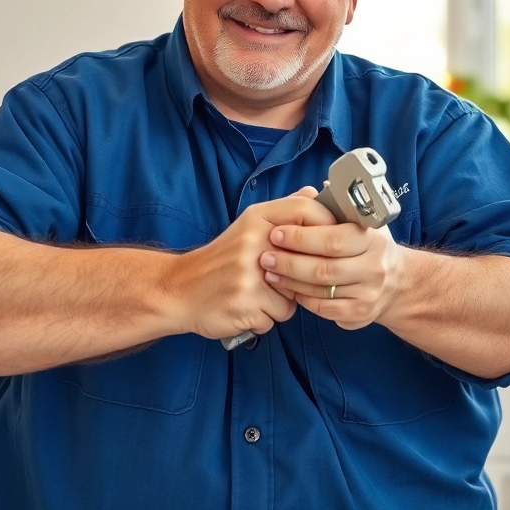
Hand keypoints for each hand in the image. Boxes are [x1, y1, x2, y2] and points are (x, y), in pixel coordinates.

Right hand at [166, 188, 334, 340]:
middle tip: (285, 280)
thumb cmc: (220, 261)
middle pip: (309, 261)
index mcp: (256, 219)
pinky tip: (247, 308)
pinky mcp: (244, 305)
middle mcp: (253, 243)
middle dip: (304, 276)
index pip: (307, 211)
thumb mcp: (248, 226)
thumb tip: (313, 191)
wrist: (178, 289)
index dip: (328, 227)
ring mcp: (248, 276)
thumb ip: (284, 210)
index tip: (331, 243)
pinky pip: (275, 318)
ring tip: (258, 294)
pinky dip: (264, 318)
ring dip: (281, 302)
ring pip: (294, 297)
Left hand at [259, 221, 408, 330]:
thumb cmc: (370, 246)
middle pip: (324, 268)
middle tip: (266, 256)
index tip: (277, 233)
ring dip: (290, 281)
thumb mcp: (362, 223)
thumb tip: (308, 193)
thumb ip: (335, 209)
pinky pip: (323, 308)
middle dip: (289, 262)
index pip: (334, 239)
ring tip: (270, 272)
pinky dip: (302, 298)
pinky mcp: (360, 313)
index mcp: (374, 239)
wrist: (397, 282)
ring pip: (320, 290)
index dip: (301, 237)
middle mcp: (374, 268)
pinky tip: (289, 289)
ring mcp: (368, 293)